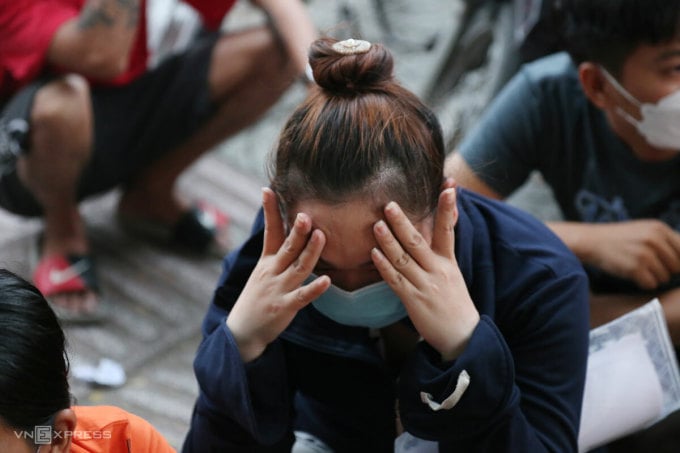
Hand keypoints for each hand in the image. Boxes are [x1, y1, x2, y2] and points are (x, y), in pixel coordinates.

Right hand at [226, 188, 329, 361]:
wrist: (242, 331)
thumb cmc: (257, 297)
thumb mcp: (262, 271)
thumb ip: (276, 252)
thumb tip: (286, 229)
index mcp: (267, 261)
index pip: (269, 231)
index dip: (269, 211)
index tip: (268, 189)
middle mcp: (272, 271)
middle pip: (287, 246)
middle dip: (297, 230)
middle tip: (306, 213)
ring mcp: (279, 288)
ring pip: (299, 267)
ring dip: (311, 251)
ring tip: (321, 235)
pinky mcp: (286, 306)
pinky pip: (303, 296)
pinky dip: (315, 289)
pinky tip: (327, 281)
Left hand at [371, 181, 479, 360]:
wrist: (462, 336)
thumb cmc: (453, 302)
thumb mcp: (452, 273)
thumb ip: (440, 252)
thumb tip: (430, 231)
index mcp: (448, 261)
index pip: (448, 230)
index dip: (448, 209)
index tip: (449, 187)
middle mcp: (438, 270)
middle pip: (418, 242)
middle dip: (403, 223)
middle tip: (390, 204)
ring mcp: (426, 285)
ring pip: (404, 259)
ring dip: (388, 241)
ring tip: (377, 224)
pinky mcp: (414, 301)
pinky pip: (396, 281)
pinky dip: (385, 266)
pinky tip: (374, 253)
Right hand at [585, 220, 679, 289]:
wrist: (591, 241)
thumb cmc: (619, 239)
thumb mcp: (643, 230)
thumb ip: (665, 240)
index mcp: (659, 228)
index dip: (676, 261)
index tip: (665, 264)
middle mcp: (654, 239)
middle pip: (676, 267)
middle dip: (665, 270)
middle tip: (647, 266)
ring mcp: (644, 253)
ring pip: (664, 278)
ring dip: (652, 278)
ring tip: (637, 268)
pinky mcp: (635, 267)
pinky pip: (651, 284)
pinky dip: (642, 283)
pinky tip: (631, 275)